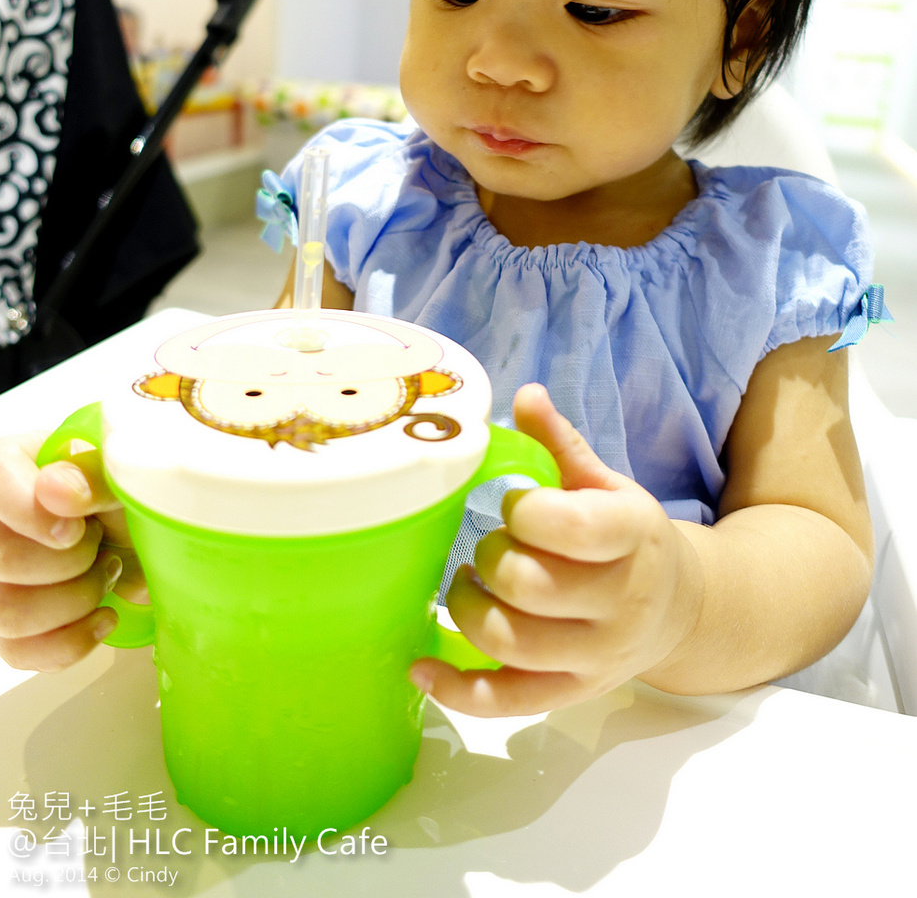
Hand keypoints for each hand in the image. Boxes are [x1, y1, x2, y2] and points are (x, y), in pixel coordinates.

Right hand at [0, 431, 145, 670]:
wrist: (136, 529)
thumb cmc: (119, 492)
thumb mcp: (119, 473)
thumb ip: (94, 474)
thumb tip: (59, 490)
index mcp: (12, 465)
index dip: (33, 512)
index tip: (75, 530)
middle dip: (71, 563)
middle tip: (105, 547)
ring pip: (5, 613)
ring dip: (74, 603)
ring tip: (107, 576)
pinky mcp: (7, 620)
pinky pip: (16, 650)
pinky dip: (69, 643)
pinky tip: (102, 618)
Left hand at [410, 384, 702, 716]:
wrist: (678, 608)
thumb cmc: (628, 538)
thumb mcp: (607, 485)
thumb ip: (561, 444)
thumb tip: (525, 395)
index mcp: (631, 537)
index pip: (570, 527)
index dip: (523, 511)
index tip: (513, 503)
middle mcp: (620, 603)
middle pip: (529, 588)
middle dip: (490, 559)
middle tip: (487, 544)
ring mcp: (596, 657)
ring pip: (511, 644)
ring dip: (468, 610)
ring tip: (466, 586)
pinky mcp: (570, 693)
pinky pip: (506, 703)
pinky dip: (456, 690)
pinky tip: (422, 665)